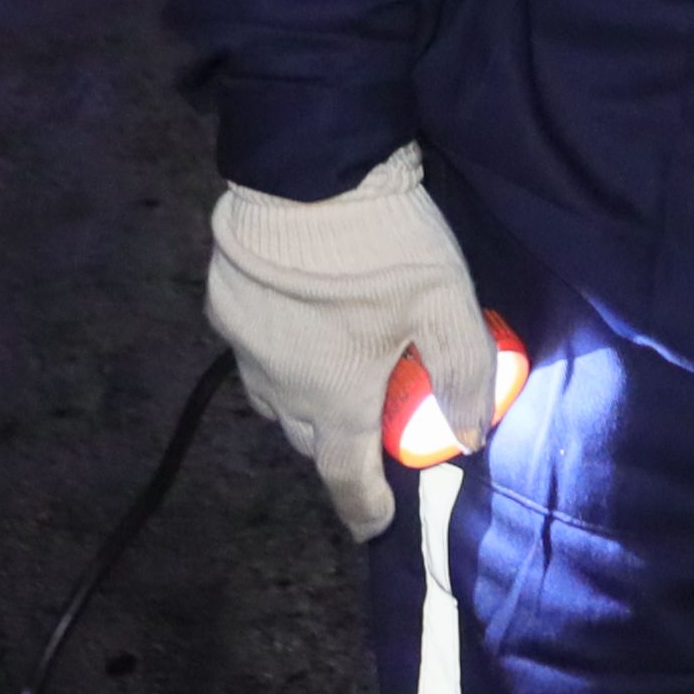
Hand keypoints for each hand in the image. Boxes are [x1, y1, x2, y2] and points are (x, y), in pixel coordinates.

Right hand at [206, 145, 498, 542]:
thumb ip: (463, 374)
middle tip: (372, 415)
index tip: (376, 523)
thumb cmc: (382, 246)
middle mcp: (282, 387)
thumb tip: (471, 437)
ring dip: (304, 398)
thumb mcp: (446, 304)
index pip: (347, 478)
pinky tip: (297, 319)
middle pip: (310, 438)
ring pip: (274, 398)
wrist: (304, 170)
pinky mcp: (222, 306)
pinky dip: (277, 351)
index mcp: (337, 397)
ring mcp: (245, 348)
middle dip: (339, 441)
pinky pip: (251, 351)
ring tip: (333, 368)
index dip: (364, 508)